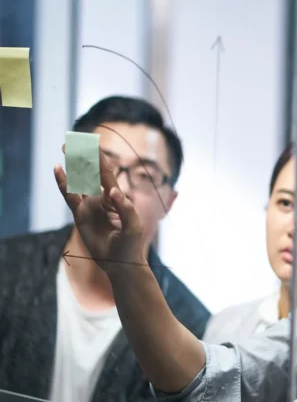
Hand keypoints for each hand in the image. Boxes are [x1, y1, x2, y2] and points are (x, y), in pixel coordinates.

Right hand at [54, 144, 145, 272]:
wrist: (121, 262)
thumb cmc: (131, 244)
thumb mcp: (133, 226)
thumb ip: (124, 209)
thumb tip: (112, 191)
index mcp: (117, 197)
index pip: (106, 173)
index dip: (99, 158)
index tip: (92, 142)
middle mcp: (102, 198)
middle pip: (91, 172)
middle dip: (84, 156)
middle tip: (74, 139)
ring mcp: (90, 205)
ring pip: (79, 181)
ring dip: (73, 165)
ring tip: (66, 148)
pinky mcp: (80, 216)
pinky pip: (70, 197)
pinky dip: (63, 183)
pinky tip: (58, 169)